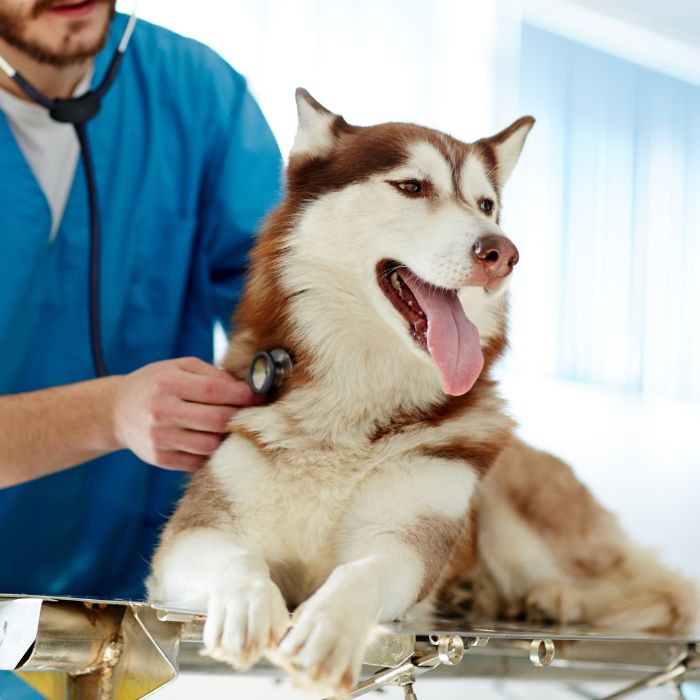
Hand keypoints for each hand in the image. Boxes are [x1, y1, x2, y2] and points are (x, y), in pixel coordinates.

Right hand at [112, 357, 255, 470]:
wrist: (117, 411)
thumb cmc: (157, 384)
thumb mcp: (179, 368)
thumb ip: (213, 375)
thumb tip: (248, 388)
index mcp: (167, 383)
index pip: (215, 391)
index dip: (243, 395)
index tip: (258, 395)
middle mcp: (160, 411)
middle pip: (216, 420)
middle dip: (239, 416)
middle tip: (250, 413)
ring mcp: (158, 438)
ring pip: (210, 444)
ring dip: (226, 436)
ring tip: (230, 426)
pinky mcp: (159, 458)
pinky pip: (198, 460)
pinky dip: (210, 452)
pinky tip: (211, 439)